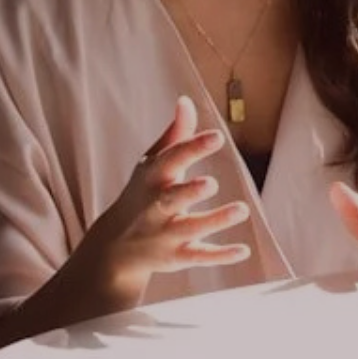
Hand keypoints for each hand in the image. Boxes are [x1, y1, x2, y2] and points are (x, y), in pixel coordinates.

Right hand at [88, 96, 252, 285]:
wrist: (113, 247)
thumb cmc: (141, 194)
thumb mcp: (152, 164)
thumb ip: (175, 135)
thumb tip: (186, 100)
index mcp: (152, 179)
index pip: (171, 160)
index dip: (192, 148)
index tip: (217, 136)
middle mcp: (155, 207)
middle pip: (171, 199)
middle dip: (189, 192)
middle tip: (212, 183)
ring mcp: (165, 234)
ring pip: (190, 228)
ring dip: (215, 220)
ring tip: (242, 209)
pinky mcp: (176, 257)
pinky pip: (199, 257)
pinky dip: (220, 256)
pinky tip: (244, 250)